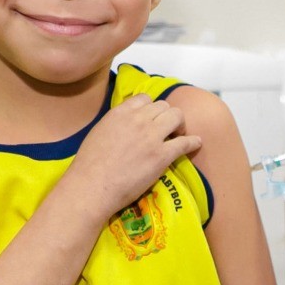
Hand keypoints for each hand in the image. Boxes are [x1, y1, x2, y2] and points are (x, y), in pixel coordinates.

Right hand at [61, 94, 201, 223]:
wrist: (92, 186)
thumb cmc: (89, 165)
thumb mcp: (99, 132)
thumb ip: (116, 124)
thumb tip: (125, 125)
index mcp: (121, 113)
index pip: (144, 99)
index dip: (151, 108)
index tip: (152, 118)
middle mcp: (138, 120)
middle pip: (164, 106)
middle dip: (167, 116)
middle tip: (168, 130)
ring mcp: (152, 136)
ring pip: (177, 116)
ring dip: (180, 125)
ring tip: (179, 135)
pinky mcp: (162, 155)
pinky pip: (185, 142)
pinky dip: (193, 142)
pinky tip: (196, 143)